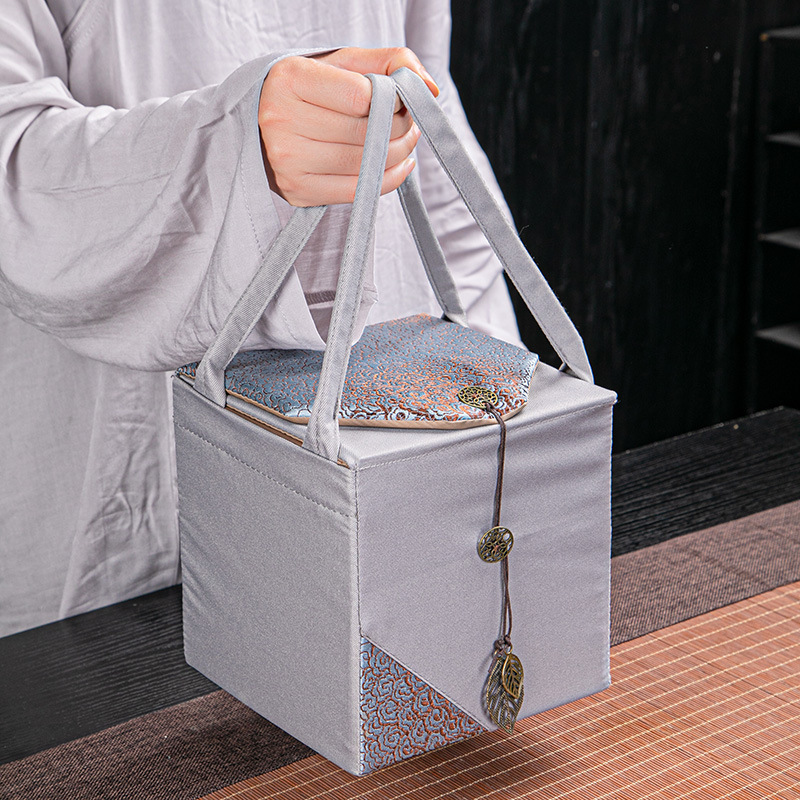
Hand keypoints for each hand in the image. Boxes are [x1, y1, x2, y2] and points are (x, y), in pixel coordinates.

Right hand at [258, 47, 439, 206]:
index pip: (361, 96)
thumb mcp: (342, 63)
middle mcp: (282, 120)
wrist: (264, 126)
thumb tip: (429, 88)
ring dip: (398, 154)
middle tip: (409, 121)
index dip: (391, 98)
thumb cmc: (310, 91)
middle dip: (400, 128)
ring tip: (405, 139)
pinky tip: (398, 164)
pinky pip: (357, 191)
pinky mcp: (297, 191)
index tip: (397, 98)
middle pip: (365, 133)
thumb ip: (389, 61)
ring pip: (364, 164)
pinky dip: (388, 179)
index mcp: (290, 78)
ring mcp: (288, 160)